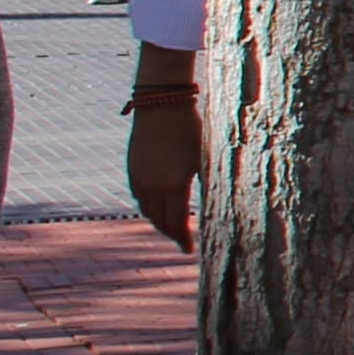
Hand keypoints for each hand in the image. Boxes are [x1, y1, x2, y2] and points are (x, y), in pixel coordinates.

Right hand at [127, 90, 196, 247]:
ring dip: (159, 221)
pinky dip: (149, 207)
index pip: (176, 223)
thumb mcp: (206, 157)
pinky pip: (139, 197)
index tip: (190, 250)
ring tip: (173, 227)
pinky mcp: (132, 168)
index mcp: (172, 185)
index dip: (183, 239)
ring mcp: (138, 177)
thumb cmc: (191, 129)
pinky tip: (158, 207)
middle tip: (183, 242)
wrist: (161, 104)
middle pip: (159, 221)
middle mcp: (151, 186)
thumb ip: (210, 183)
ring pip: (147, 210)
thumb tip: (221, 205)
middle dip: (172, 233)